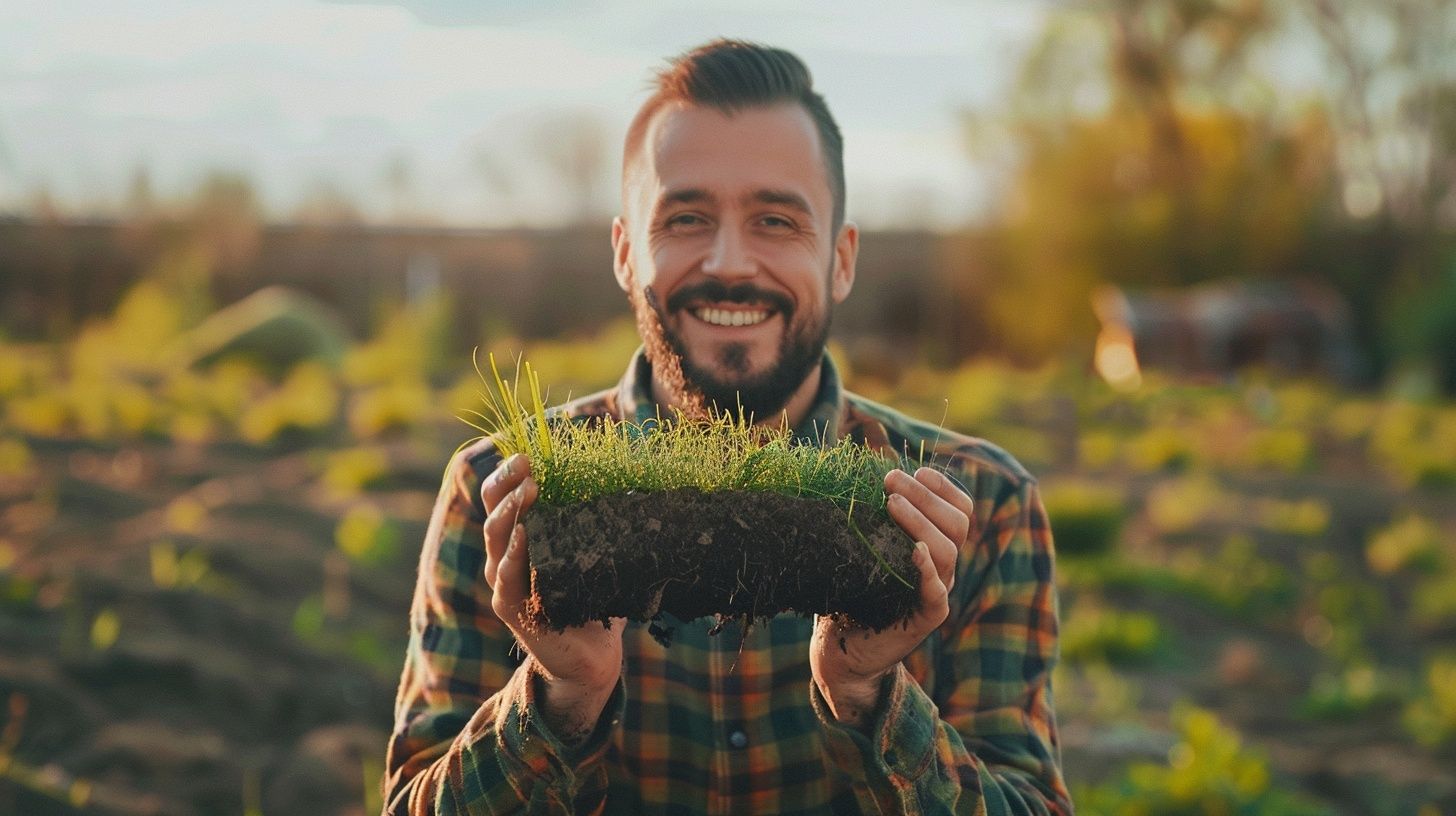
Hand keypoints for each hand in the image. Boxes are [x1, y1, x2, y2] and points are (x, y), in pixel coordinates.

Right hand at [482, 453, 623, 742]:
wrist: (591, 658)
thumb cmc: (595, 601)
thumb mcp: (595, 556)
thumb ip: (602, 524)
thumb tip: (637, 484)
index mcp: (520, 542)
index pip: (503, 500)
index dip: (508, 476)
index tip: (526, 455)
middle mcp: (505, 560)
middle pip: (494, 513)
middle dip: (505, 485)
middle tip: (525, 465)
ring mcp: (505, 585)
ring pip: (497, 541)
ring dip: (510, 512)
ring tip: (529, 490)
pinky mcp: (513, 609)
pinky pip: (508, 578)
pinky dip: (514, 555)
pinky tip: (525, 536)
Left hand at [810, 467, 971, 729]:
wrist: (840, 647)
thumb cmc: (849, 588)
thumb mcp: (862, 545)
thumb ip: (872, 516)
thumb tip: (857, 470)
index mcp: (934, 545)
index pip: (958, 510)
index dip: (943, 487)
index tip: (917, 470)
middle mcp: (942, 567)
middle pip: (956, 524)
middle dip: (925, 496)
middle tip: (890, 480)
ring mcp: (937, 592)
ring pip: (947, 551)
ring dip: (922, 522)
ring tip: (892, 504)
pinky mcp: (926, 619)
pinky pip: (937, 593)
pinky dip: (928, 571)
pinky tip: (915, 552)